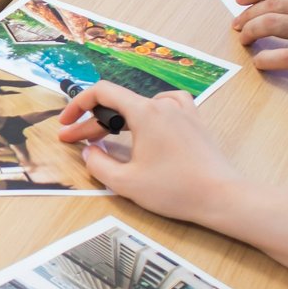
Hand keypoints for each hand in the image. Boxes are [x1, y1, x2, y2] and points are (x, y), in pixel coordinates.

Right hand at [56, 84, 241, 226]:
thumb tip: (88, 152)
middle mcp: (163, 104)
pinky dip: (148, 113)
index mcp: (144, 112)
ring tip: (106, 137)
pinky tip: (146, 125)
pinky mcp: (195, 122)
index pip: (102, 92)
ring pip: (139, 105)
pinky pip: (165, 105)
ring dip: (118, 119)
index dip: (77, 105)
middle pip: (118, 104)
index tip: (66, 123)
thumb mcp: (126, 182)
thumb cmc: (175, 189)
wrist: (221, 196)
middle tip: (74, 142)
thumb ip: (98, 164)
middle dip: (92, 123)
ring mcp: (182, 111)